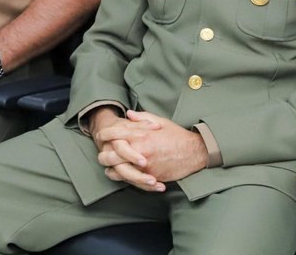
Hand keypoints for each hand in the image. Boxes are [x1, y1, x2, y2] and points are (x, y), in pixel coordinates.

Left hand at [94, 110, 209, 184]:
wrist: (194, 152)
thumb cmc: (176, 135)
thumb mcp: (159, 121)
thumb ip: (141, 118)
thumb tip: (128, 115)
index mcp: (140, 134)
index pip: (113, 134)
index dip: (104, 134)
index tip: (101, 135)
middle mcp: (140, 150)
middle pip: (110, 156)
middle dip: (103, 155)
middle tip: (102, 154)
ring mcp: (145, 166)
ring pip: (118, 172)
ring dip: (112, 170)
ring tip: (110, 168)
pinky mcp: (151, 177)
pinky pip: (132, 181)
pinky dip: (125, 179)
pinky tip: (121, 176)